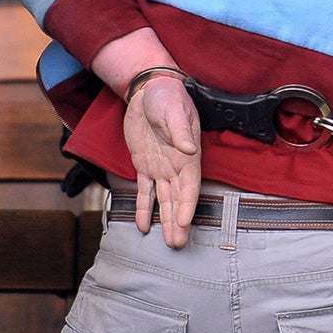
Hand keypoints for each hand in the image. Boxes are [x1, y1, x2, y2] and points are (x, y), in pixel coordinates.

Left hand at [123, 73, 199, 245]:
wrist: (147, 88)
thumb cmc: (166, 96)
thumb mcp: (173, 110)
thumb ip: (180, 130)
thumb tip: (189, 148)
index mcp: (187, 155)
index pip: (189, 186)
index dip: (188, 206)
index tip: (185, 223)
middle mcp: (176, 165)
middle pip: (179, 199)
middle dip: (179, 222)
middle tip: (178, 243)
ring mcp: (160, 167)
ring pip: (164, 200)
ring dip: (165, 220)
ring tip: (168, 242)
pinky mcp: (144, 165)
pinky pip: (144, 191)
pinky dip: (144, 208)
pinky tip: (143, 226)